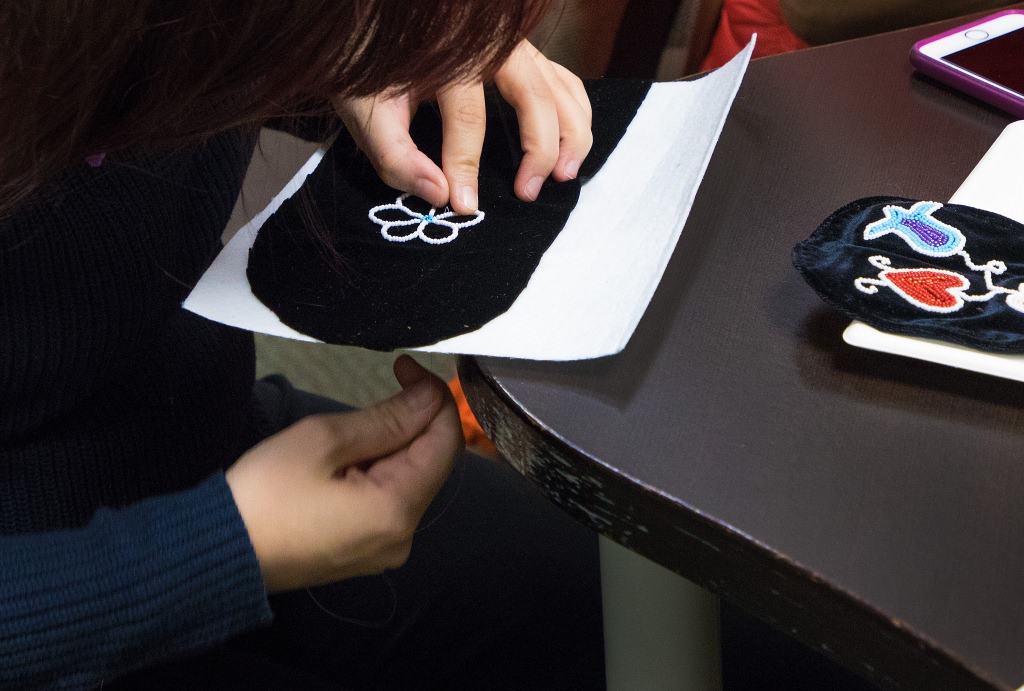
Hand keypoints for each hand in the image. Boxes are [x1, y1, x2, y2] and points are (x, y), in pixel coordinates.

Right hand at [225, 356, 462, 591]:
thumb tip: (430, 397)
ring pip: (408, 479)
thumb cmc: (263, 496)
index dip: (434, 398)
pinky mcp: (364, 551)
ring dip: (393, 443)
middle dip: (413, 418)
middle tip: (388, 381)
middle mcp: (401, 537)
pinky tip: (349, 453)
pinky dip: (378, 469)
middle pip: (429, 462)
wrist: (216, 554)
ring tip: (352, 424)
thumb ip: (386, 418)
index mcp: (396, 511)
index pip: (445, 443)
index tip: (407, 368)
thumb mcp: (323, 441)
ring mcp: (383, 549)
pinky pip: (387, 500)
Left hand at [333, 39, 592, 214]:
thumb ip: (393, 154)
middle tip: (527, 193)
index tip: (464, 205)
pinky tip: (569, 146)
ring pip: (560, 87)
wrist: (375, 16)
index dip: (466, 167)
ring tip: (565, 176)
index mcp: (450, 55)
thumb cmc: (366, 64)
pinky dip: (575, 112)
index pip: (468, 118)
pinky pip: (564, 79)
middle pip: (533, 97)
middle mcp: (492, 44)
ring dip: (572, 134)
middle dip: (538, 150)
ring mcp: (515, 44)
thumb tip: (438, 194)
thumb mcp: (363, 107)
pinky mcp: (525, 51)